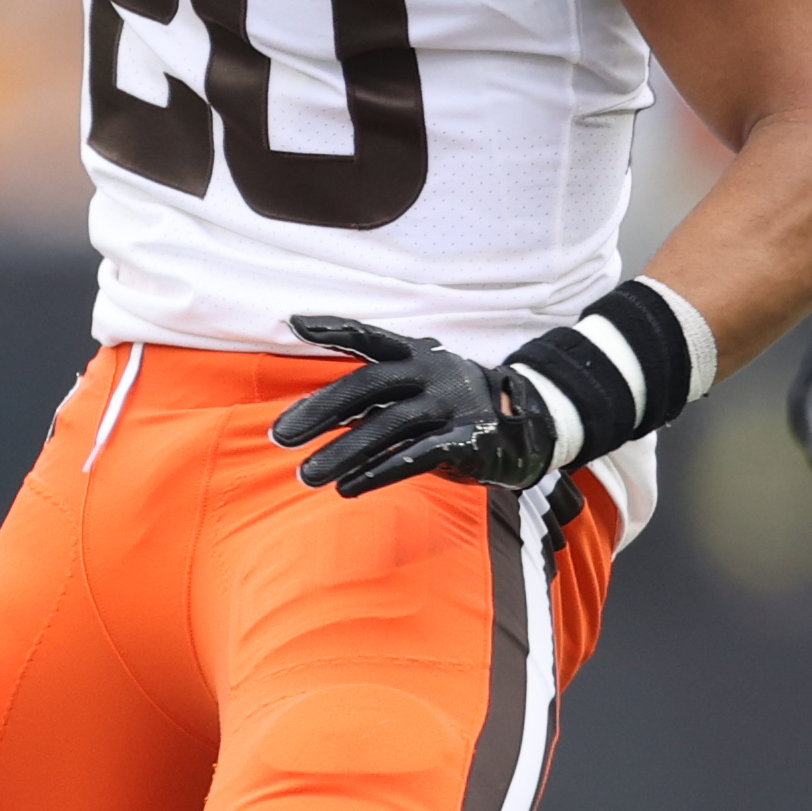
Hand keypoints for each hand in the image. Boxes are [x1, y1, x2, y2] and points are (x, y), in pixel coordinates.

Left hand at [270, 316, 555, 498]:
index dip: (334, 328)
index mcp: (420, 354)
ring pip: (387, 426)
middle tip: (281, 436)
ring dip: (342, 452)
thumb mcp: (421, 390)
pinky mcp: (468, 439)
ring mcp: (453, 405)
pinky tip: (348, 488)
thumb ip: (377, 397)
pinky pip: (416, 455)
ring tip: (306, 475)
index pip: (371, 337)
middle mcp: (434, 372)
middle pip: (369, 385)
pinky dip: (379, 472)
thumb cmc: (455, 411)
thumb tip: (313, 416)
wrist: (530, 428)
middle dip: (320, 410)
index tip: (293, 322)